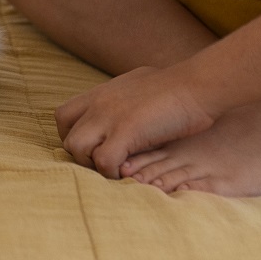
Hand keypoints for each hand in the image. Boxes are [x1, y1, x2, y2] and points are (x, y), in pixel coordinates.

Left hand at [54, 66, 213, 178]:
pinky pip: (103, 161)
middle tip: (104, 166)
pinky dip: (113, 173)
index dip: (74, 137)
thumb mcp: (140, 86)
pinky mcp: (126, 130)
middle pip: (67, 136)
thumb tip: (125, 111)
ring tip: (115, 171)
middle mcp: (99, 103)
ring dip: (94, 166)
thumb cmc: (178, 88)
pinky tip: (129, 174)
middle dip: (82, 157)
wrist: (198, 84)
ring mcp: (109, 115)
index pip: (62, 117)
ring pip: (77, 148)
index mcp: (101, 93)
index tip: (93, 150)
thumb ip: (124, 100)